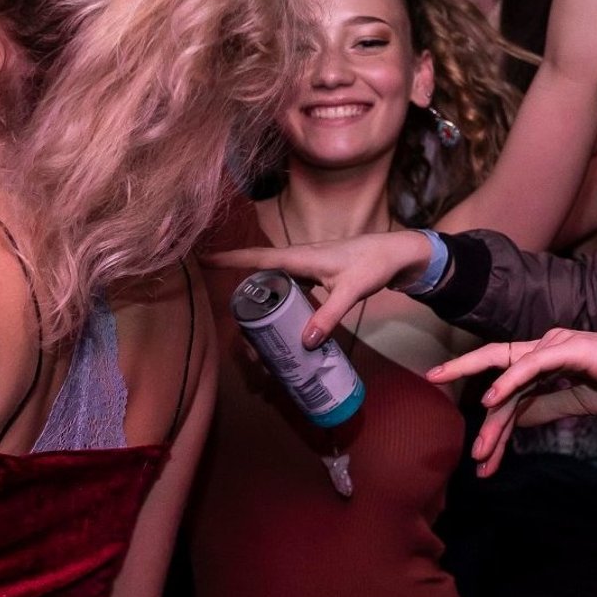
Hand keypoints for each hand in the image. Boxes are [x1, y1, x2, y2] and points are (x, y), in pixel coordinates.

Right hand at [202, 229, 434, 347]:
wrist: (394, 254)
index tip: (202, 259)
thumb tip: (304, 343)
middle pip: (260, 274)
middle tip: (231, 321)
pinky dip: (278, 303)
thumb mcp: (350, 291)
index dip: (229, 259)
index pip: (257, 257)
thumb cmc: (372, 264)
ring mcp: (306, 268)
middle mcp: (298, 260)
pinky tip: (278, 321)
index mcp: (300, 257)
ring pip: (273, 283)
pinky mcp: (314, 276)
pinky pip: (287, 288)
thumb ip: (329, 316)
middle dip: (242, 294)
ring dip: (260, 300)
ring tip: (248, 328)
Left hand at [427, 328, 596, 475]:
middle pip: (497, 372)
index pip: (509, 386)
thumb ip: (544, 405)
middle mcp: (547, 345)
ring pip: (510, 377)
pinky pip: (530, 364)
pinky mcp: (571, 347)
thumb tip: (515, 418)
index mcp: (548, 357)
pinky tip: (490, 401)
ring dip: (495, 418)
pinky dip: (508, 381)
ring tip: (481, 452)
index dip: (493, 418)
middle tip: (452, 424)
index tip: (478, 451)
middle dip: (476, 403)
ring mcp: (558, 343)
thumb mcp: (575, 402)